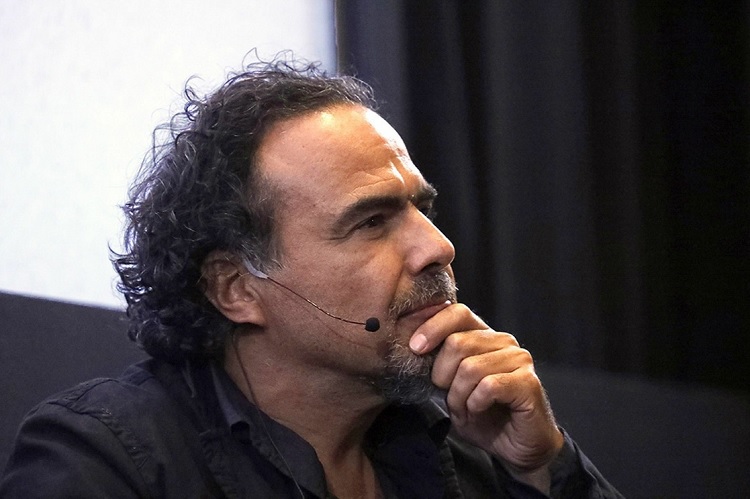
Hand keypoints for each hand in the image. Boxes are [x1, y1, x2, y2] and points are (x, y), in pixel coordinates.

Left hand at [409, 304, 563, 473]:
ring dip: (459, 396)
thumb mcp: (450, 386)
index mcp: (483, 335)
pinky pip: (488, 386)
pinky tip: (480, 411)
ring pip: (470, 368)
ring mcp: (518, 359)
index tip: (415, 348)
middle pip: (457, 342)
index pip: (457, 312)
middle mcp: (503, 341)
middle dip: (442, 375)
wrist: (516, 447)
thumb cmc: (482, 415)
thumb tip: (414, 343)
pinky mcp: (528, 382)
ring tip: (465, 409)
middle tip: (449, 396)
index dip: (432, 327)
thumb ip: (437, 363)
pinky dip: (475, 404)